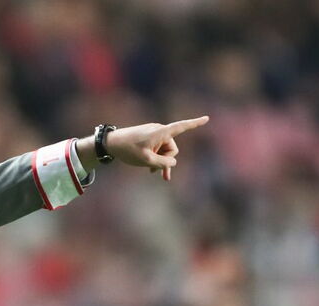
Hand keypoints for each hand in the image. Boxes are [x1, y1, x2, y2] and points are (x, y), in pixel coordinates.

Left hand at [77, 116, 208, 181]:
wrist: (111, 143)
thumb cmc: (128, 150)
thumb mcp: (146, 160)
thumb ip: (163, 162)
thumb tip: (173, 161)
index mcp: (160, 132)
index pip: (181, 127)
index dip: (195, 124)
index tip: (207, 118)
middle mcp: (159, 131)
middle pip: (172, 148)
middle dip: (167, 161)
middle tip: (158, 174)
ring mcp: (154, 134)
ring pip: (165, 151)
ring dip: (160, 161)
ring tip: (152, 172)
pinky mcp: (149, 138)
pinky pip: (158, 149)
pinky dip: (156, 158)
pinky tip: (153, 170)